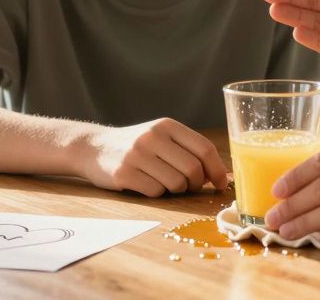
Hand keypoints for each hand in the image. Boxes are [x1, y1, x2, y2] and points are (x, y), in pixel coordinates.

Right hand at [75, 118, 228, 197]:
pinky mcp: (123, 173)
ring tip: (166, 183)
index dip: (217, 169)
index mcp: (167, 125)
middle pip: (193, 169)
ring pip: (176, 183)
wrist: (94, 148)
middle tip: (190, 186)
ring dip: (177, 190)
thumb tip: (225, 176)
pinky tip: (147, 184)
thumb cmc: (138, 147)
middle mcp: (152, 137)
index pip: (204, 148)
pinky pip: (155, 192)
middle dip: (197, 183)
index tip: (221, 183)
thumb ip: (190, 151)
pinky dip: (157, 193)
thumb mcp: (163, 138)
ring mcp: (136, 155)